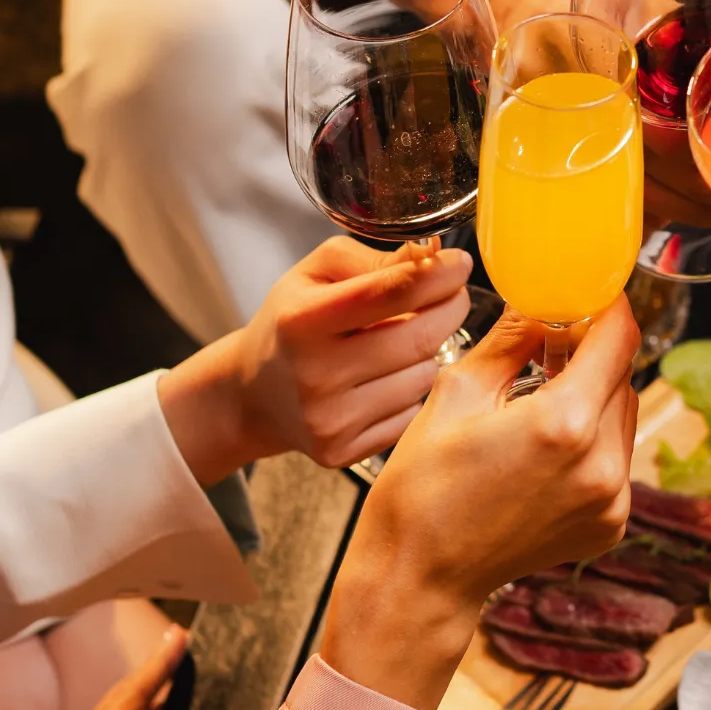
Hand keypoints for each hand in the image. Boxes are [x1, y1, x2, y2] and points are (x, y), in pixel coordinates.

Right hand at [158, 239, 472, 485]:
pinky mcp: (342, 452)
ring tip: (399, 342)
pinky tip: (385, 380)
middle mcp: (314, 374)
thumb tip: (431, 257)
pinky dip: (410, 391)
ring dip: (427, 353)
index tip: (459, 264)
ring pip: (424, 377)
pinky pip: (412, 413)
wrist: (251, 395)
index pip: (395, 291)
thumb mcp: (315, 274)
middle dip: (449, 309)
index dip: (440, 275)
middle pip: (421, 337)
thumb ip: (372, 258)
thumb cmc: (291, 322)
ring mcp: (329, 420)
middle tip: (451, 296)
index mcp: (303, 320)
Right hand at [318, 301, 641, 709]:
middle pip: (622, 375)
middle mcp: (603, 465)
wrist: (419, 577)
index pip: (620, 338)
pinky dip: (592, 441)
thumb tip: (542, 300)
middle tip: (547, 345)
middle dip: (591, 353)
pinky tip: (543, 449)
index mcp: (565, 424)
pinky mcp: (611, 524)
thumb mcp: (458, 393)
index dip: (607, 307)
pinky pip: (616, 459)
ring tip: (538, 400)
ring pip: (622, 416)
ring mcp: (612, 501)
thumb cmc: (423, 488)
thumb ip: (513, 339)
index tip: (589, 294)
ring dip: (593, 396)